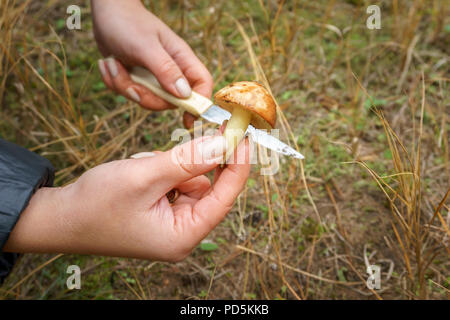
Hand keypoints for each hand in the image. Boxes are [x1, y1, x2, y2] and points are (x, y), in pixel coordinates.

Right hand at [4, 136, 249, 261]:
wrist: (61, 218)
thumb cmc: (96, 204)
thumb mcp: (144, 176)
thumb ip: (187, 161)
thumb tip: (222, 145)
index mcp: (182, 236)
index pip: (224, 199)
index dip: (237, 165)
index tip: (242, 136)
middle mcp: (182, 234)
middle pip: (210, 190)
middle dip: (199, 163)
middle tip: (204, 133)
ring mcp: (172, 224)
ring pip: (192, 183)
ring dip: (176, 166)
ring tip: (144, 168)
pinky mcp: (162, 213)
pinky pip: (177, 184)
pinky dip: (165, 171)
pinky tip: (142, 172)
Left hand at [91, 0, 212, 127]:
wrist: (104, 11)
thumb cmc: (128, 22)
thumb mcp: (146, 47)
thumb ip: (166, 70)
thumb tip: (184, 95)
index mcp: (181, 59)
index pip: (202, 84)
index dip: (200, 104)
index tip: (188, 120)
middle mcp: (170, 70)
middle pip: (169, 101)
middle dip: (145, 96)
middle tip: (128, 81)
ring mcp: (152, 76)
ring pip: (145, 99)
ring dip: (123, 85)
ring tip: (112, 63)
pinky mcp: (136, 78)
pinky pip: (128, 93)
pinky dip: (114, 82)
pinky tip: (108, 63)